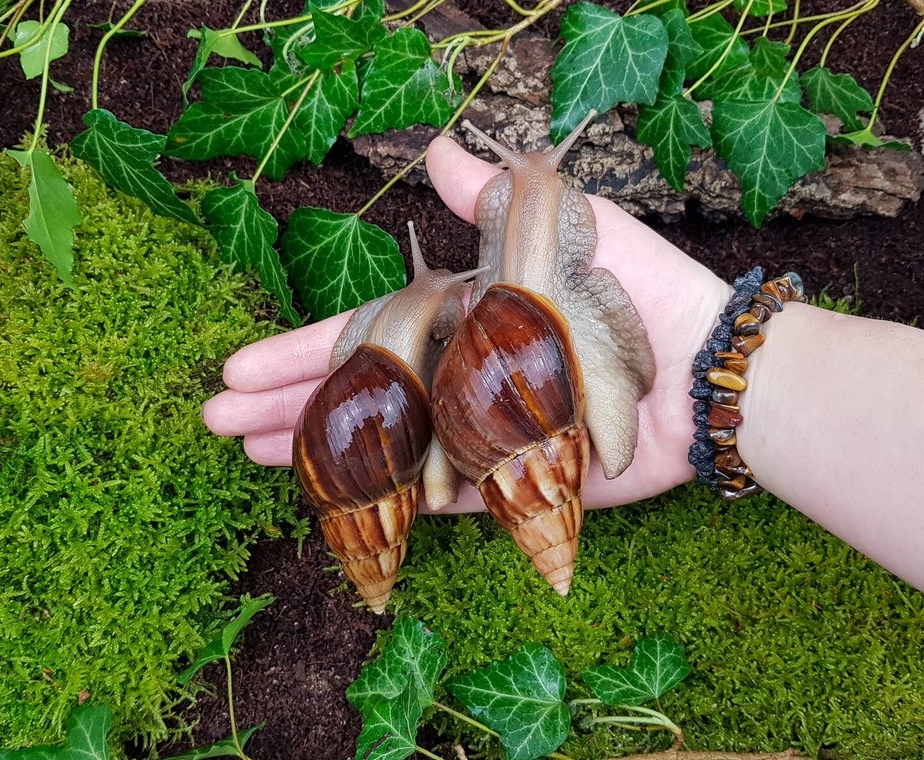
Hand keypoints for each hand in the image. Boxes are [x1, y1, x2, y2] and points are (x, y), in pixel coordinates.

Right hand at [202, 135, 731, 511]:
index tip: (237, 364)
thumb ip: (494, 200)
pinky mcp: (509, 476)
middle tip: (217, 420)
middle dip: (287, 401)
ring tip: (253, 454)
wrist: (706, 371)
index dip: (300, 347)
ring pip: (384, 442)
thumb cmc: (641, 291)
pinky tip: (337, 497)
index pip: (365, 330)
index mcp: (463, 310)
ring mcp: (479, 428)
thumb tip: (436, 148)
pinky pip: (437, 491)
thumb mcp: (565, 226)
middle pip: (360, 390)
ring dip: (320, 448)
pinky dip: (388, 494)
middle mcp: (461, 369)